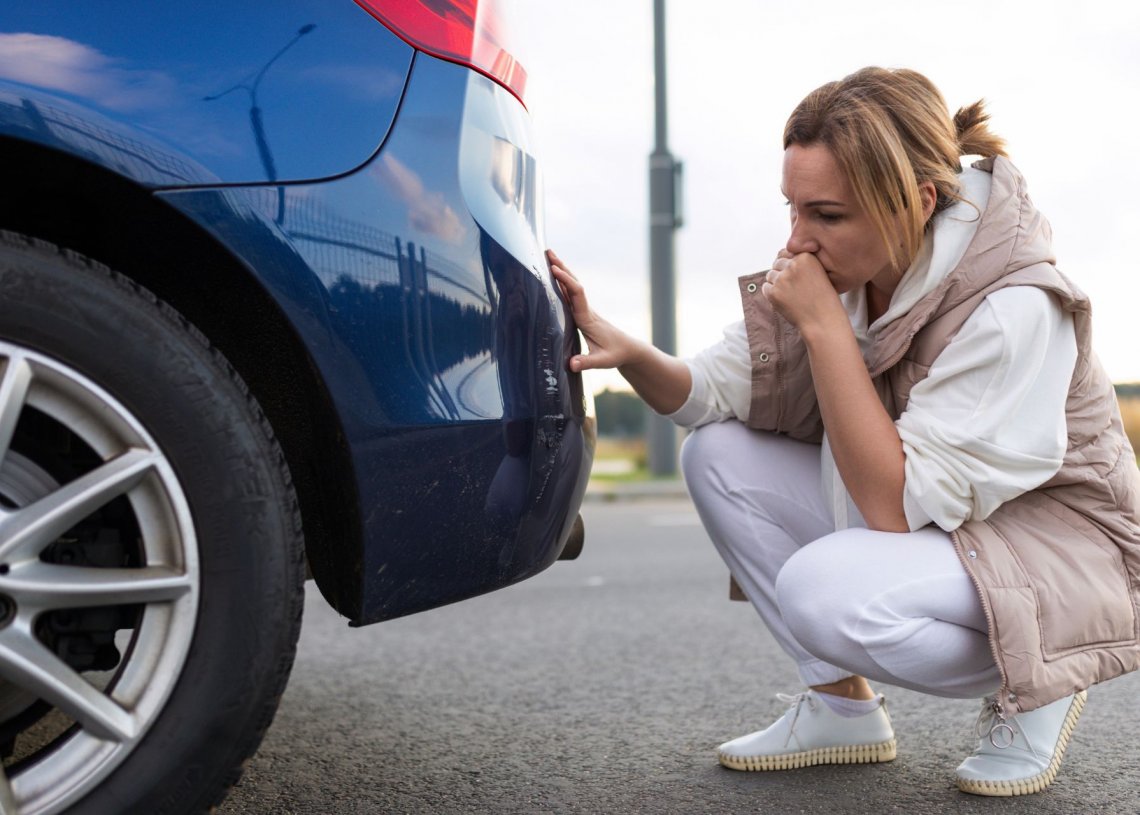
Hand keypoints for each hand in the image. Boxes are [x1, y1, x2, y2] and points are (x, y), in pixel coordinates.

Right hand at [547, 249, 639, 371]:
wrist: (629, 350)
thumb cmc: (616, 354)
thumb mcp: (603, 361)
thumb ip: (586, 362)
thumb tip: (571, 364)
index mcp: (588, 318)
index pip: (577, 294)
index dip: (566, 281)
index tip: (553, 270)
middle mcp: (586, 310)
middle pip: (573, 284)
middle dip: (561, 267)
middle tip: (548, 252)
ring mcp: (585, 310)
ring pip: (572, 286)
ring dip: (561, 271)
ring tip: (549, 257)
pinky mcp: (584, 314)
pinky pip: (571, 294)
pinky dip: (562, 283)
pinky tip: (555, 279)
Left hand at [762, 249, 845, 333]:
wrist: (823, 320)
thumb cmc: (823, 298)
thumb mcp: (818, 272)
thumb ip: (801, 262)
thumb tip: (779, 257)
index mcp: (806, 257)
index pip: (785, 252)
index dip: (787, 263)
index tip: (793, 275)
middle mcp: (793, 265)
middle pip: (776, 263)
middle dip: (782, 273)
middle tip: (792, 287)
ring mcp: (782, 279)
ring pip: (770, 275)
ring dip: (776, 284)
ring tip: (790, 294)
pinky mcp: (774, 293)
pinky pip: (765, 288)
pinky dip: (772, 294)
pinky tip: (785, 300)